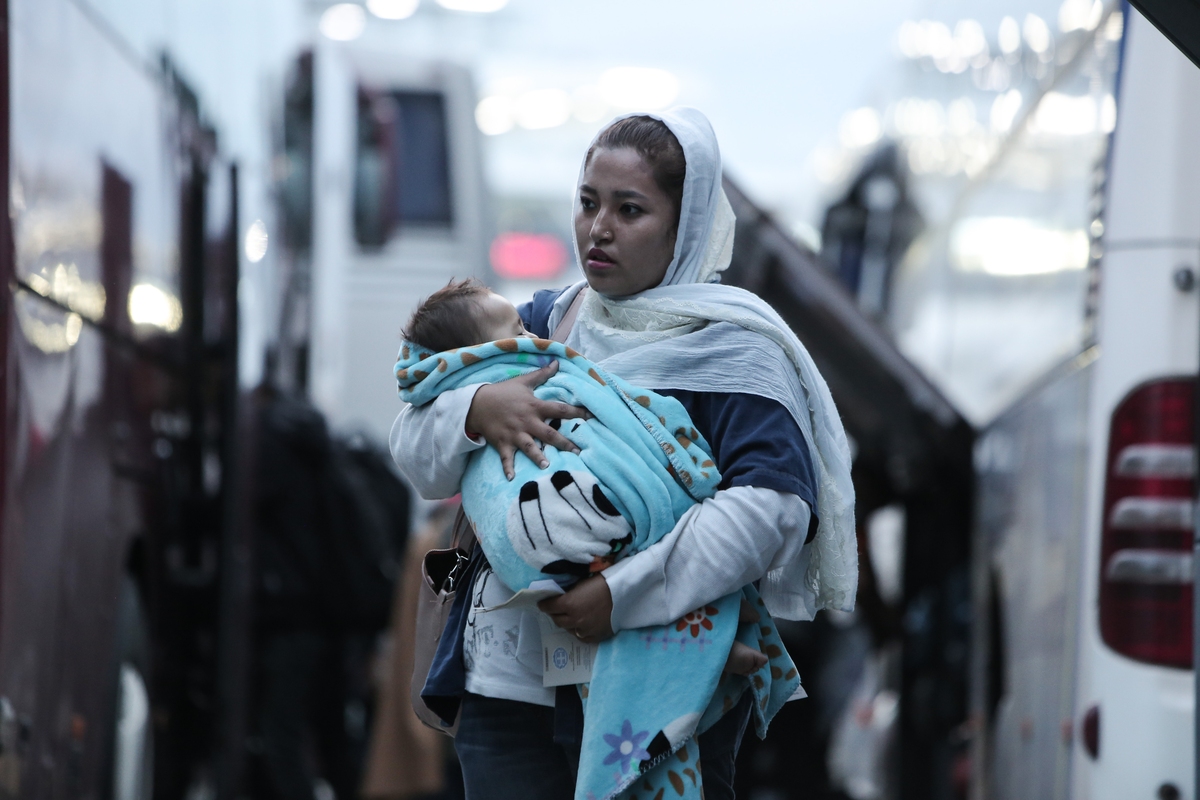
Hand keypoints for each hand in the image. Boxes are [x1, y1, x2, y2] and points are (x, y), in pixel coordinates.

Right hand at [466, 361, 589, 479]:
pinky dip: (508, 468)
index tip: (591, 417)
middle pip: (548, 433)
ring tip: (547, 465)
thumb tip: (557, 362)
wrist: (477, 403)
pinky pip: (506, 458)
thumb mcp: (523, 382)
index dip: (576, 412)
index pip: (559, 409)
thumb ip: (542, 374)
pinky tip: (512, 479)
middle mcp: (526, 422)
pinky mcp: (502, 443)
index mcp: (534, 407)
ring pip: (529, 447)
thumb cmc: (503, 392)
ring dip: (537, 457)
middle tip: (578, 452)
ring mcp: (514, 434)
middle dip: (563, 443)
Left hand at [538, 574, 613, 643]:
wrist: (624, 593)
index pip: (549, 607)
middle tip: (556, 610)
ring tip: (571, 617)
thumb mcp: (581, 584)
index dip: (544, 605)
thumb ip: (569, 593)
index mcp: (569, 604)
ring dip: (567, 623)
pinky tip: (582, 625)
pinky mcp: (595, 637)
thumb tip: (560, 597)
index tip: (542, 604)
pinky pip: (581, 637)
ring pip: (569, 629)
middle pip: (557, 620)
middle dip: (554, 614)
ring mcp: (585, 630)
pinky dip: (579, 631)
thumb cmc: (602, 583)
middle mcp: (575, 619)